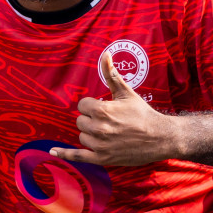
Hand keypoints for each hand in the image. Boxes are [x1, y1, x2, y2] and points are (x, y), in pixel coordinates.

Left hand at [50, 52, 181, 166]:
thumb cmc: (143, 113)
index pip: (82, 105)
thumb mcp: (126, 93)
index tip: (104, 108)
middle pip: (80, 121)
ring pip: (81, 136)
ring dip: (90, 134)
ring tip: (109, 132)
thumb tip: (105, 54)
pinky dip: (65, 154)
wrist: (161, 137)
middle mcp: (99, 128)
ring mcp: (100, 145)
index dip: (92, 106)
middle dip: (91, 120)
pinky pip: (78, 156)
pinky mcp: (102, 158)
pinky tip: (52, 152)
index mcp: (102, 111)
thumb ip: (111, 75)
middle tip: (108, 121)